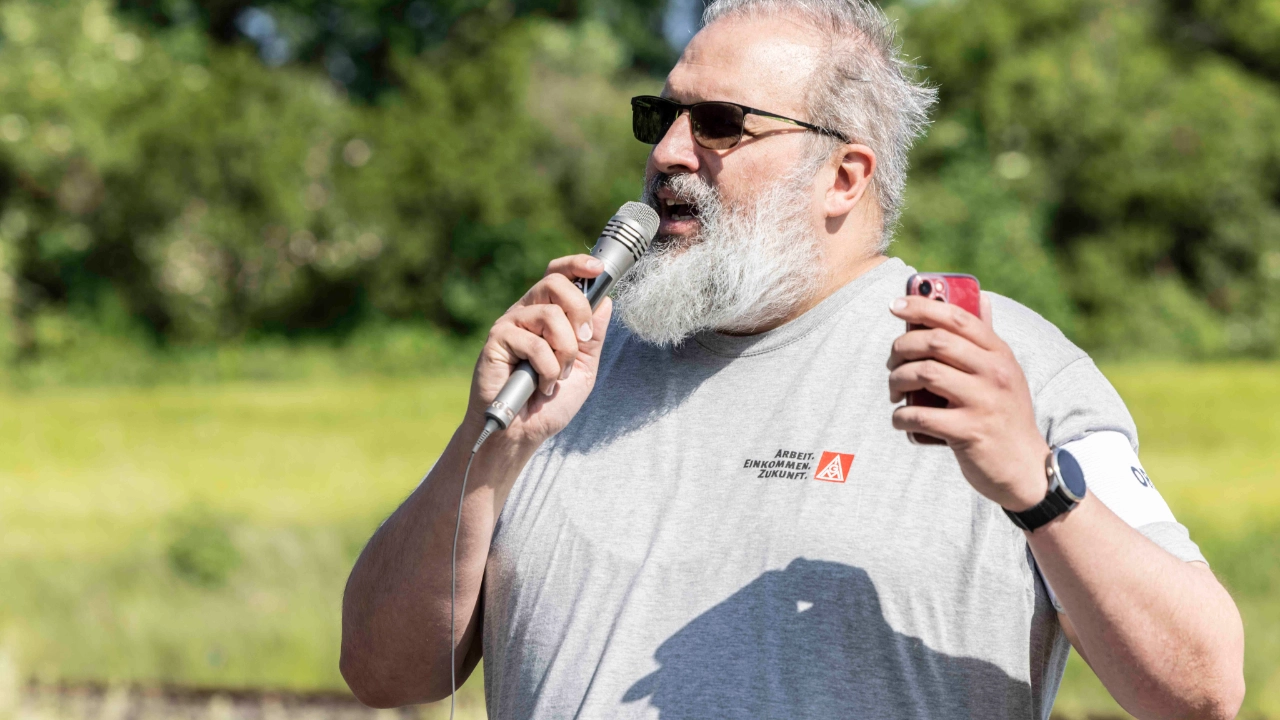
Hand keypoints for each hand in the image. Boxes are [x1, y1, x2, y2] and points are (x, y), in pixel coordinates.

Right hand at [467, 254, 613, 448]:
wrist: (522, 434)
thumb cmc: (549, 403)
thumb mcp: (584, 368)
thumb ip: (594, 337)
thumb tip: (607, 300)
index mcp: (547, 314)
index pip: (559, 275)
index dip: (577, 265)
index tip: (598, 270)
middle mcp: (526, 313)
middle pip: (555, 282)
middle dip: (579, 310)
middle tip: (583, 341)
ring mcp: (510, 325)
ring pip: (549, 314)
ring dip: (565, 351)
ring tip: (558, 376)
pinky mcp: (497, 341)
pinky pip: (533, 342)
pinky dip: (547, 369)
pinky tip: (541, 386)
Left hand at [887, 293, 1049, 510]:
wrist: (1025, 468)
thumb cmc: (1005, 415)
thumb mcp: (1004, 373)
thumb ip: (987, 339)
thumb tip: (981, 297)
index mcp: (1000, 354)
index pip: (957, 317)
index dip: (921, 306)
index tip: (894, 306)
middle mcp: (994, 373)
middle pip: (934, 342)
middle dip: (901, 347)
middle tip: (892, 362)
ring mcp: (983, 402)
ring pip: (923, 373)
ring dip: (897, 380)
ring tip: (895, 391)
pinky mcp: (968, 431)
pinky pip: (919, 415)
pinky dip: (901, 416)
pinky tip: (901, 419)